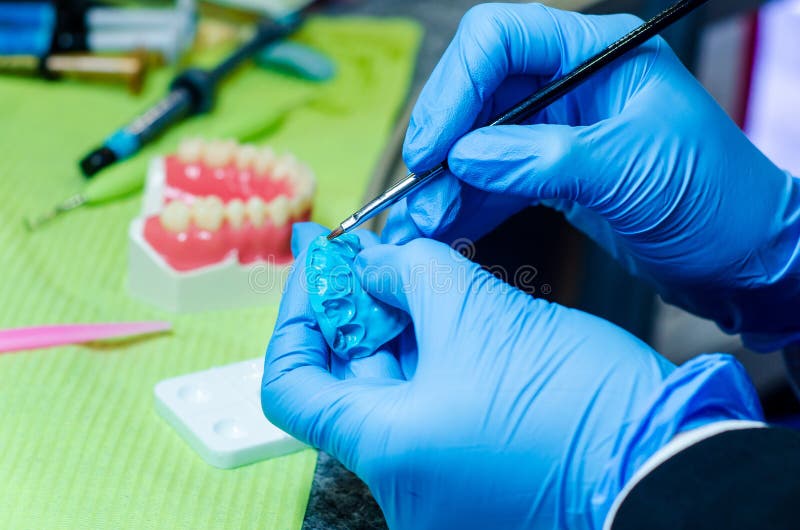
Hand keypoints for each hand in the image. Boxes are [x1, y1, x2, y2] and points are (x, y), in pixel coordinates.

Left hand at [263, 223, 761, 529]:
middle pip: (347, 382)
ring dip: (396, 324)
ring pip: (396, 388)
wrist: (669, 460)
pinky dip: (431, 352)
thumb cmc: (578, 405)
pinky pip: (434, 403)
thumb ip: (411, 272)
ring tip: (405, 265)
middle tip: (363, 251)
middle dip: (353, 308)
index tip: (318, 267)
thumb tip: (376, 261)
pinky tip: (444, 304)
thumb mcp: (481, 314)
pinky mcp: (476, 467)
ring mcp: (441, 480)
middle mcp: (403, 480)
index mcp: (388, 450)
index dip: (297, 315)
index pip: (289, 385)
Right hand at [383, 3, 799, 349]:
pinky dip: (466, 203)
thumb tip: (463, 156)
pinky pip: (494, 180)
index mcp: (596, 55)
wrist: (744, 257)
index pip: (500, 39)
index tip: (433, 146)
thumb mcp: (630, 172)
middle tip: (418, 189)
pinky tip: (444, 227)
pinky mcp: (552, 174)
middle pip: (478, 91)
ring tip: (422, 222)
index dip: (455, 87)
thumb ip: (541, 160)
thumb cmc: (715, 199)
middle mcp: (570, 84)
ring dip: (446, 181)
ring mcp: (558, 130)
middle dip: (442, 141)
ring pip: (478, 141)